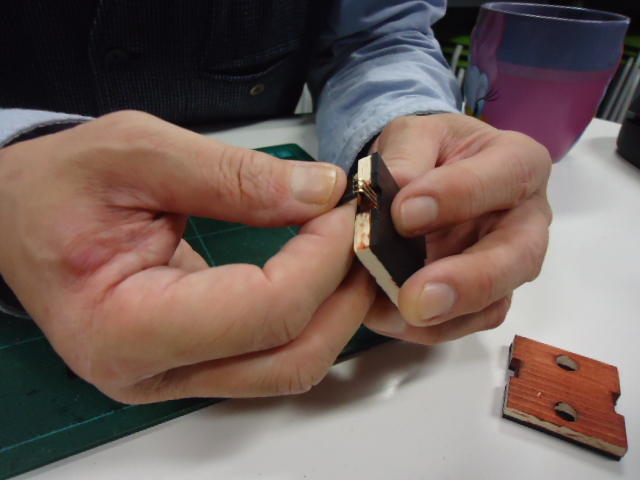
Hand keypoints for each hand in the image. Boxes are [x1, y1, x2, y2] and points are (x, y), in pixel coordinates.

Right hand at [0, 111, 374, 402]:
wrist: (19, 217)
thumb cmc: (56, 186)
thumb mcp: (138, 152)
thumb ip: (233, 175)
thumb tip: (320, 192)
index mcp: (124, 328)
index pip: (264, 312)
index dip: (321, 259)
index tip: (342, 208)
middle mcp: (152, 371)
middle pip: (291, 357)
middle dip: (342, 291)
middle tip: (357, 228)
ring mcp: (176, 374)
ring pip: (291, 365)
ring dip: (336, 308)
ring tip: (344, 245)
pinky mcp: (194, 361)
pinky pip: (274, 352)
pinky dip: (312, 313)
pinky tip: (320, 268)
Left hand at [363, 113, 551, 343]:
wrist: (421, 179)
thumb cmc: (427, 152)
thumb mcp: (413, 135)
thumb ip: (406, 155)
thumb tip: (396, 189)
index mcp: (518, 164)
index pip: (504, 178)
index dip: (457, 196)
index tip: (403, 214)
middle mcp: (526, 220)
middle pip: (518, 257)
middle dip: (466, 281)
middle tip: (414, 298)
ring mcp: (508, 266)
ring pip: (494, 302)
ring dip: (443, 317)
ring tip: (391, 314)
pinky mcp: (484, 299)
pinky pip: (465, 325)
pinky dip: (426, 328)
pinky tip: (387, 316)